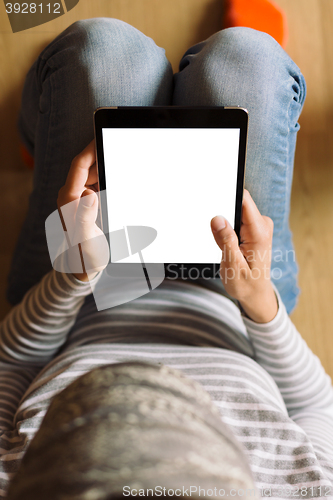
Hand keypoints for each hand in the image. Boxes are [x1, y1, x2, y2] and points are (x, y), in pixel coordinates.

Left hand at [57, 140, 108, 281]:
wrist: (84, 267)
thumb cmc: (84, 254)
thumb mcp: (86, 237)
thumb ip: (86, 216)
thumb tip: (89, 195)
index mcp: (69, 199)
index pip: (79, 165)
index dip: (91, 149)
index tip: (103, 137)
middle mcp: (71, 195)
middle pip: (87, 166)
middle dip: (102, 155)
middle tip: (121, 147)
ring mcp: (79, 198)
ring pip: (93, 174)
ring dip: (106, 166)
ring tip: (123, 161)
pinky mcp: (87, 203)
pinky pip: (97, 183)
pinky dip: (107, 178)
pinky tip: (119, 178)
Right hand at [211, 189, 277, 322]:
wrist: (255, 293)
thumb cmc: (245, 283)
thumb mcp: (232, 265)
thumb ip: (225, 240)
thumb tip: (217, 218)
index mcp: (259, 232)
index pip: (243, 199)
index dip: (226, 195)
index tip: (212, 199)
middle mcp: (262, 224)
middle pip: (237, 203)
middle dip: (222, 216)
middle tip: (219, 240)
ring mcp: (259, 225)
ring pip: (234, 211)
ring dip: (224, 225)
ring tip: (225, 246)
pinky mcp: (254, 227)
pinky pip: (236, 218)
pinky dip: (227, 229)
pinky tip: (228, 244)